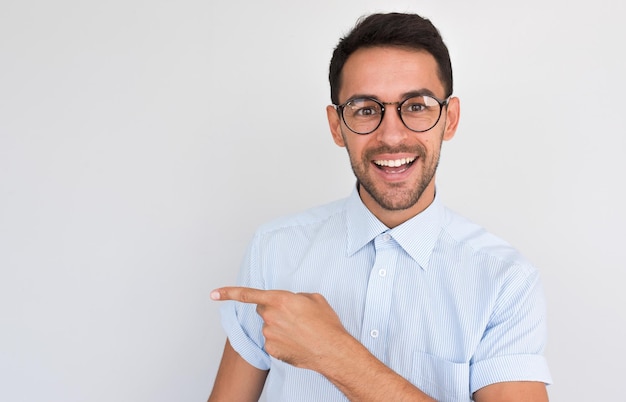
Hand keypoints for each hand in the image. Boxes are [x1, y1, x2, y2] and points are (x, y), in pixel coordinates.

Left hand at [211, 287, 348, 369]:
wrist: (332, 350)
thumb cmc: (326, 324)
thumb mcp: (314, 299)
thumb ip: (295, 296)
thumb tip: (290, 302)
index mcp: (279, 299)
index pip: (248, 294)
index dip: (228, 293)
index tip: (214, 294)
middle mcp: (270, 317)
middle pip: (263, 309)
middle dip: (274, 310)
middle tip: (294, 316)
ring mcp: (269, 335)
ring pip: (269, 327)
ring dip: (280, 327)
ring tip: (300, 332)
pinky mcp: (271, 350)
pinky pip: (272, 341)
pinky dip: (281, 341)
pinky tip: (296, 343)